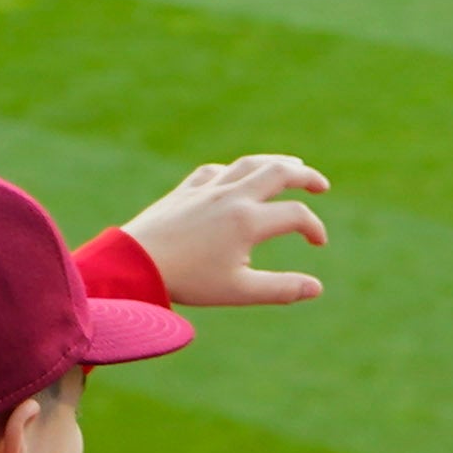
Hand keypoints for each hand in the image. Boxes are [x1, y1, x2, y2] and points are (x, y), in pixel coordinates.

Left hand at [124, 156, 330, 307]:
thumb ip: (281, 288)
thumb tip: (316, 288)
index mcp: (248, 221)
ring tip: (291, 166)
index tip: (317, 244)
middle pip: (280, 172)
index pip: (296, 215)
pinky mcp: (185, 191)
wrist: (132, 264)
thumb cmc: (187, 280)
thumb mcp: (239, 290)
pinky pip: (214, 172)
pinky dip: (232, 171)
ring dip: (275, 162)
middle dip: (306, 176)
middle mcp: (232, 197)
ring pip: (249, 164)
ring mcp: (207, 190)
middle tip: (321, 185)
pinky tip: (236, 177)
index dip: (314, 228)